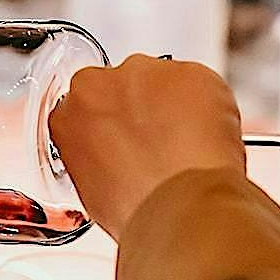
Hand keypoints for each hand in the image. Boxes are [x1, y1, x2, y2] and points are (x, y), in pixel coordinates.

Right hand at [49, 56, 244, 238]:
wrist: (180, 207)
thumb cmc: (138, 207)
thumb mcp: (93, 190)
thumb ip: (97, 156)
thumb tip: (116, 160)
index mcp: (70, 114)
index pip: (89, 103)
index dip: (114, 121)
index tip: (127, 135)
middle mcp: (102, 84)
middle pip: (125, 85)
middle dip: (143, 108)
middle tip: (161, 144)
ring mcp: (146, 73)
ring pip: (163, 81)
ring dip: (176, 105)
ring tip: (188, 146)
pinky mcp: (189, 72)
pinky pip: (201, 83)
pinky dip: (209, 106)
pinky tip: (207, 140)